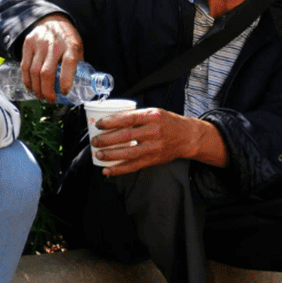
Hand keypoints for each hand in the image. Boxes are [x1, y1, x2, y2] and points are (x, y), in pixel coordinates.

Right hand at [21, 14, 82, 101]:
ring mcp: (39, 43)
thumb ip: (77, 65)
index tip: (64, 92)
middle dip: (47, 90)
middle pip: (47, 72)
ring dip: (36, 88)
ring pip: (34, 71)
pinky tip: (30, 87)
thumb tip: (79, 86)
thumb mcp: (77, 48)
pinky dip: (27, 80)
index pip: (69, 64)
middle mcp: (54, 44)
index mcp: (71, 46)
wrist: (52, 20)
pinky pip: (25, 66)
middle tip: (49, 100)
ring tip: (40, 96)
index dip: (66, 81)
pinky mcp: (28, 44)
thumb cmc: (67, 39)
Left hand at [90, 108, 227, 175]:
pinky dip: (119, 169)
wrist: (187, 136)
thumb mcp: (153, 112)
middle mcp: (153, 131)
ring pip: (128, 153)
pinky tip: (107, 170)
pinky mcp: (153, 159)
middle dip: (106, 140)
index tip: (99, 124)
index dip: (111, 122)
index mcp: (152, 116)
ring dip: (110, 155)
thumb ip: (135, 116)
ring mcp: (154, 147)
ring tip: (98, 154)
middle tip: (94, 141)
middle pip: (125, 136)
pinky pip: (133, 166)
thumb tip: (110, 120)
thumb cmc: (167, 122)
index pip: (127, 119)